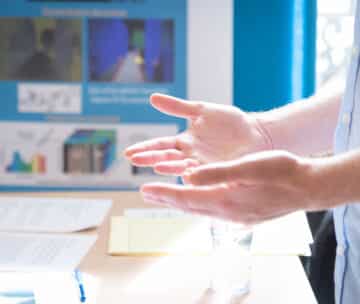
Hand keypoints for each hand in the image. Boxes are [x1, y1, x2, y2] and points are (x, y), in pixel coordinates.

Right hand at [125, 94, 271, 175]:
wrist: (255, 134)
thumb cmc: (230, 122)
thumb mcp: (202, 110)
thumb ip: (178, 107)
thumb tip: (152, 98)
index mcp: (185, 141)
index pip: (160, 145)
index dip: (145, 148)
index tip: (129, 153)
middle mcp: (190, 155)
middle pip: (166, 157)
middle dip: (150, 158)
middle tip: (133, 160)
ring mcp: (202, 165)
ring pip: (181, 167)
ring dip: (168, 167)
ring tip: (156, 166)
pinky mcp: (216, 172)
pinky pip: (201, 174)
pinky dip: (192, 175)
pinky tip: (184, 175)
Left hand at [140, 151, 324, 224]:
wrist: (306, 187)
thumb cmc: (280, 172)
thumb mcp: (247, 167)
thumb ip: (216, 174)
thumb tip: (187, 177)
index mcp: (224, 200)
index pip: (185, 198)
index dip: (163, 194)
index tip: (143, 189)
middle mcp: (226, 212)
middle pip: (188, 206)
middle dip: (166, 199)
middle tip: (146, 193)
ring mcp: (235, 216)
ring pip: (199, 209)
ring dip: (180, 202)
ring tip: (165, 196)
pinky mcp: (243, 214)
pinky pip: (212, 210)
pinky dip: (197, 203)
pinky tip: (196, 199)